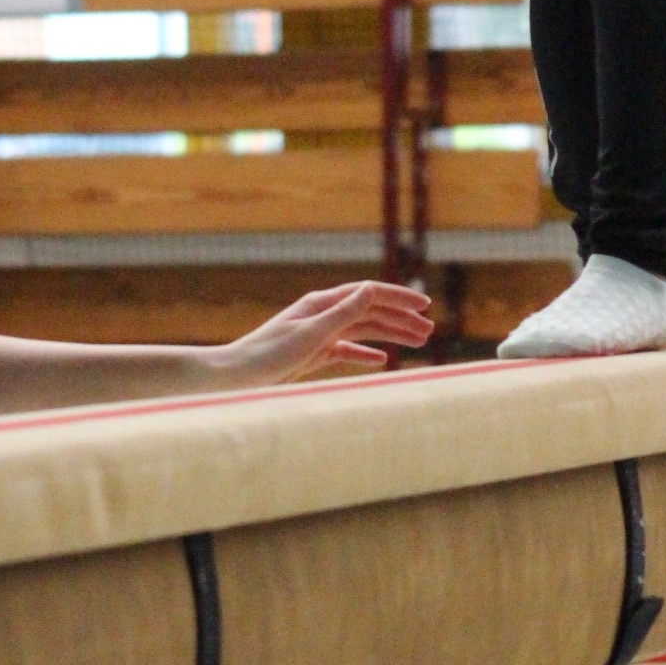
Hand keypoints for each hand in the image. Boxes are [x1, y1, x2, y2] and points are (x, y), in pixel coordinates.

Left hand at [216, 283, 436, 385]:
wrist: (236, 376)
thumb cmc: (269, 354)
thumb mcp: (311, 333)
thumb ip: (343, 313)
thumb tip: (371, 289)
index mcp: (322, 304)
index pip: (368, 294)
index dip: (398, 299)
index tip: (424, 306)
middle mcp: (322, 315)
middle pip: (370, 312)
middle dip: (401, 319)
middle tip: (429, 331)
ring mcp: (318, 334)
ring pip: (362, 331)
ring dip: (390, 335)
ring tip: (416, 344)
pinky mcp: (312, 354)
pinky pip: (346, 350)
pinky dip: (365, 354)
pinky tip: (382, 361)